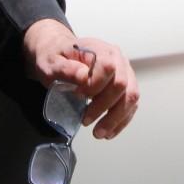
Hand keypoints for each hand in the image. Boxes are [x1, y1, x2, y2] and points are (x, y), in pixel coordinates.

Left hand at [22, 19, 139, 137]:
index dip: (95, 85)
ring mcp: (125, 73)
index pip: (108, 67)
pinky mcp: (126, 87)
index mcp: (101, 50)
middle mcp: (118, 60)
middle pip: (121, 85)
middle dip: (104, 107)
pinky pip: (131, 105)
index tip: (77, 95)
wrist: (61, 56)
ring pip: (130, 97)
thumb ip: (65, 68)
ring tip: (98, 133)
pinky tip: (109, 132)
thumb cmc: (57, 59)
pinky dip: (121, 121)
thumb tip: (83, 77)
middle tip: (85, 121)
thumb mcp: (52, 62)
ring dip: (115, 119)